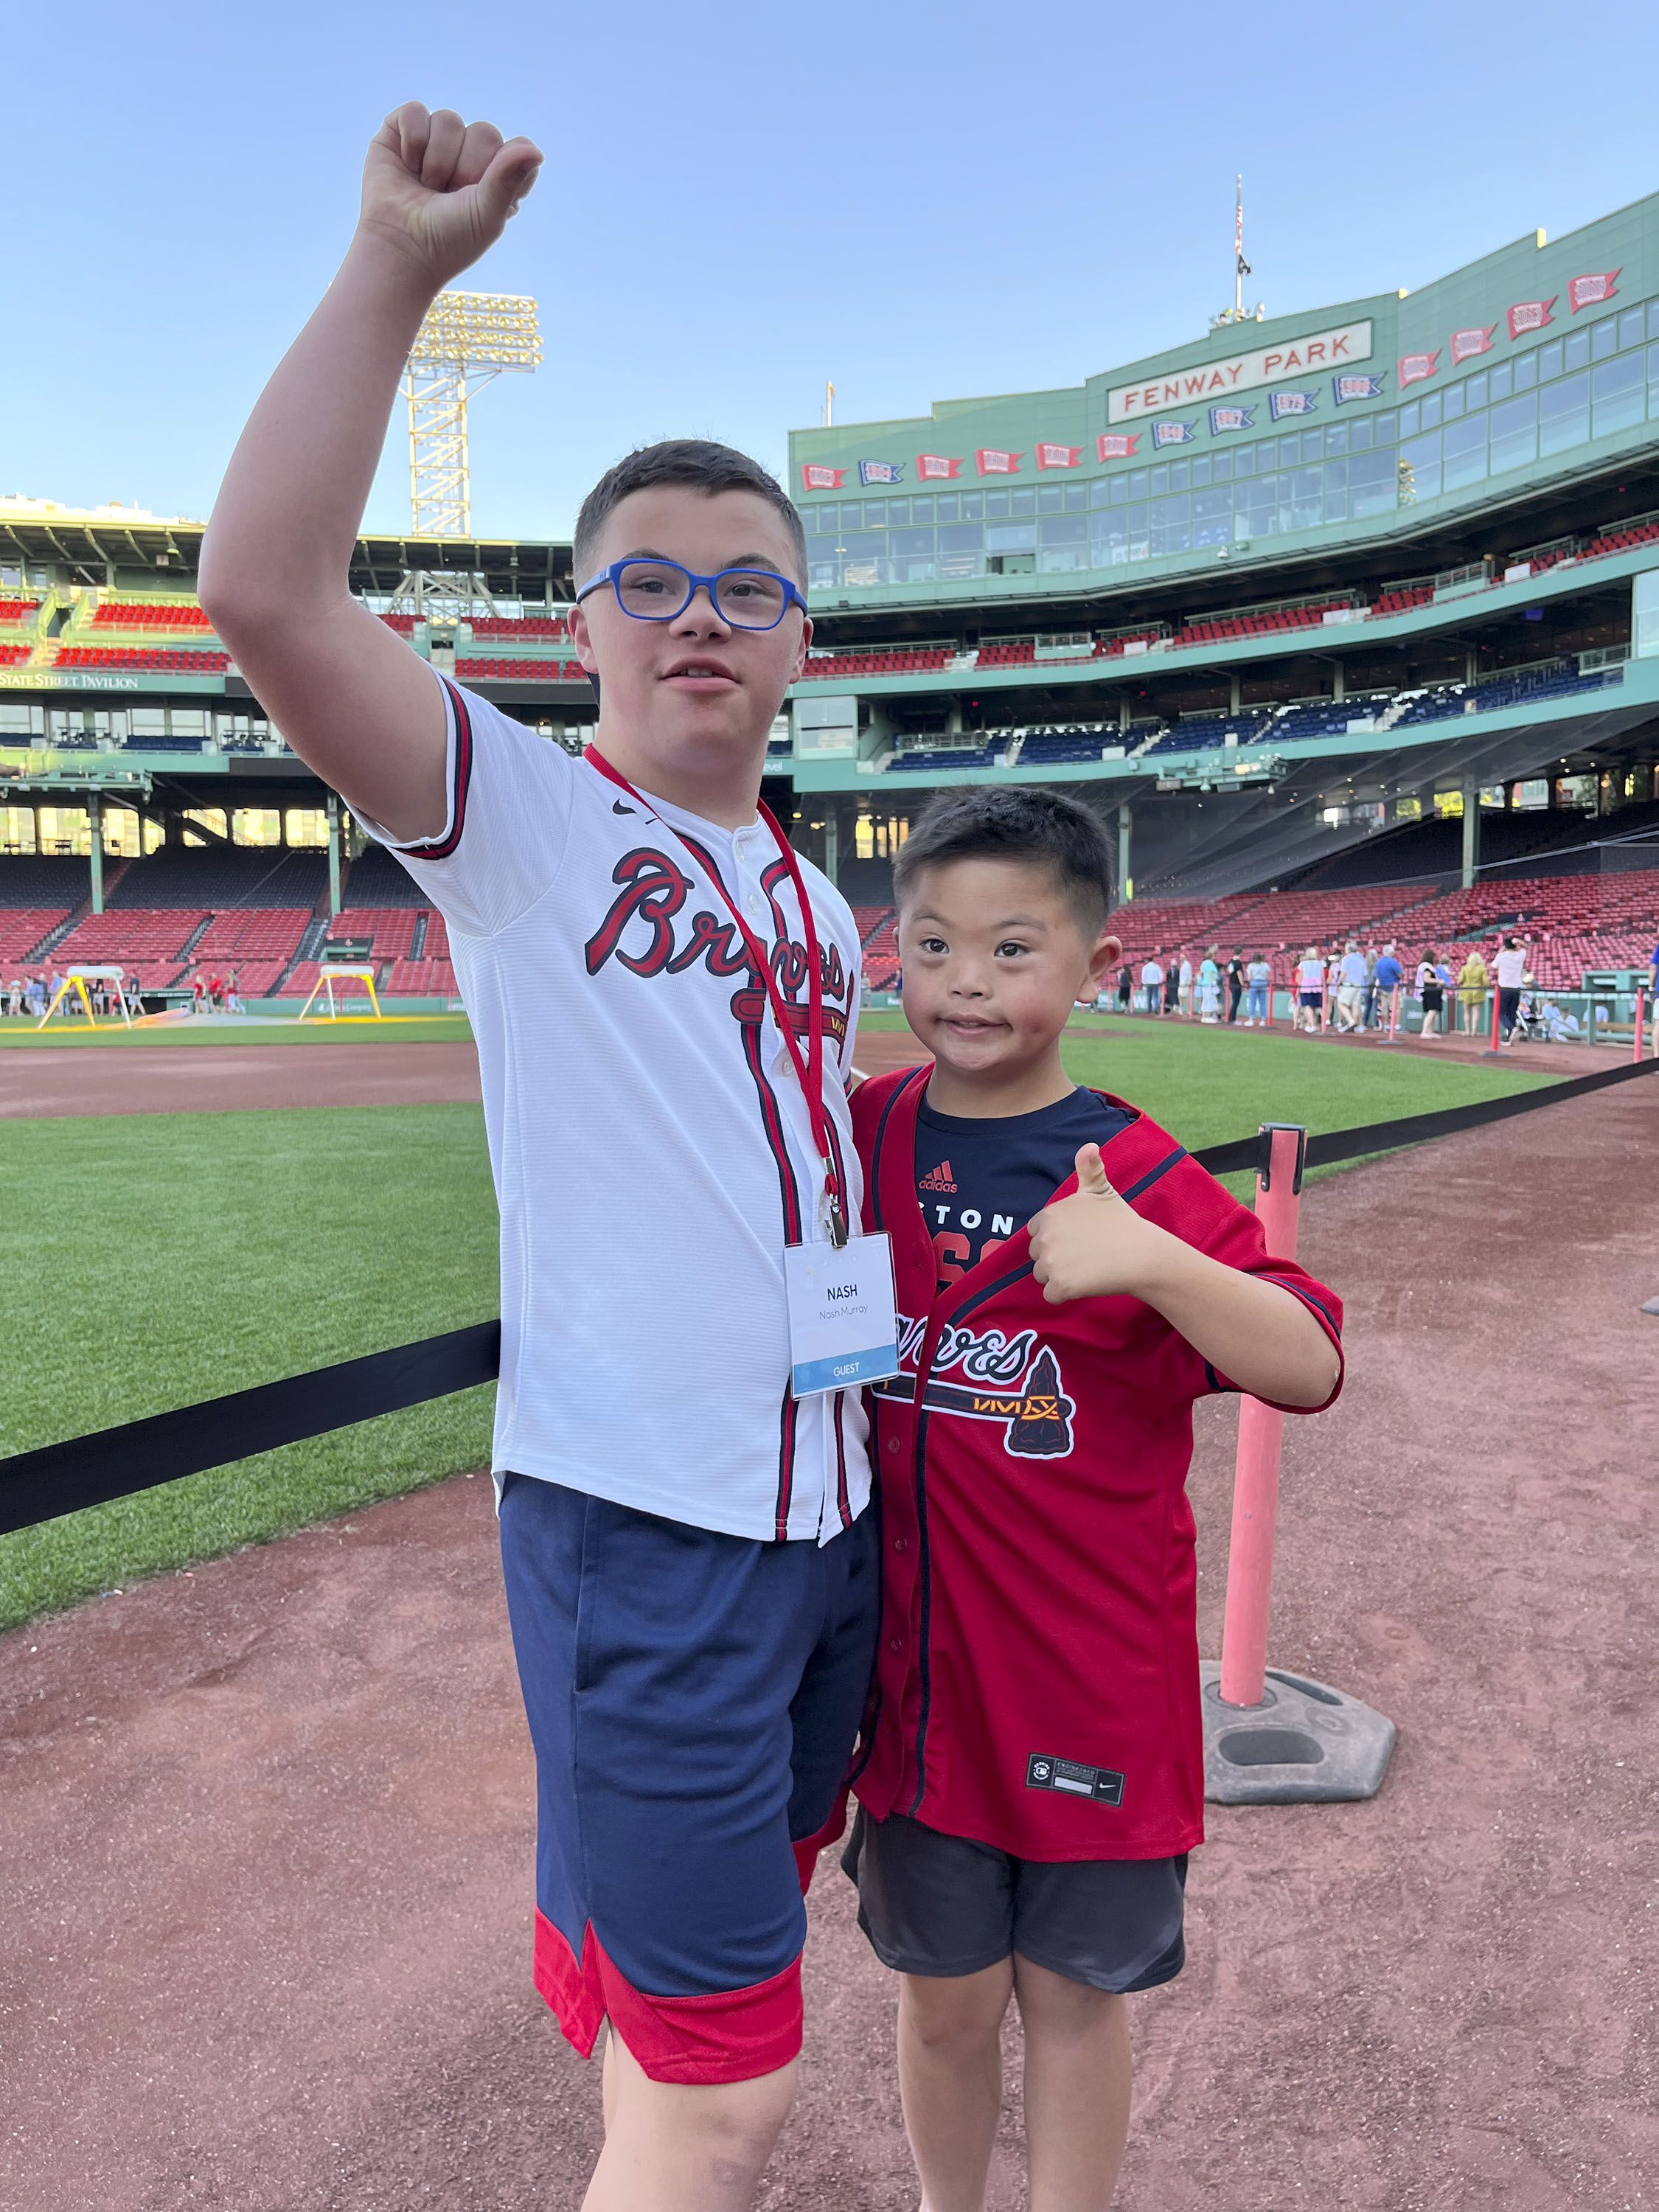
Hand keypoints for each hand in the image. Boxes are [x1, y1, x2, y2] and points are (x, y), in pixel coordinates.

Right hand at [359, 102, 542, 288]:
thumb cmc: (447, 241)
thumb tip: (536, 151)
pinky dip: (413, 142)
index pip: (518, 148)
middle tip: (450, 197)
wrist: (399, 249)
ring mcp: (437, 141)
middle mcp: (469, 156)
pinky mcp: (403, 131)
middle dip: (467, 169)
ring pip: (449, 120)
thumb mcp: (486, 215)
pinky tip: (408, 167)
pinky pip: (416, 112)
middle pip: (485, 132)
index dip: (502, 170)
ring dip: (437, 162)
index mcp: (498, 177)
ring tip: (427, 188)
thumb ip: (508, 178)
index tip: (483, 199)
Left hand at [1027, 1143, 1171, 1303]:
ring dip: (1060, 1277)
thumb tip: (1089, 1145)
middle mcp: (1045, 1237)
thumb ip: (1089, 1168)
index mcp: (1050, 1214)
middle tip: (1086, 1255)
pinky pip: (1051, 1296)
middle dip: (1056, 1258)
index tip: (1079, 1239)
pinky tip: (1086, 1283)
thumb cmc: (1123, 1222)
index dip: (1056, 1238)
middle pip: (1037, 1256)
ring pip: (1042, 1276)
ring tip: (1087, 1269)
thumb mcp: (1104, 1190)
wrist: (1143, 1254)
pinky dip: (1065, 1295)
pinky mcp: (1060, 1285)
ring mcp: (1051, 1262)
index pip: (1036, 1232)